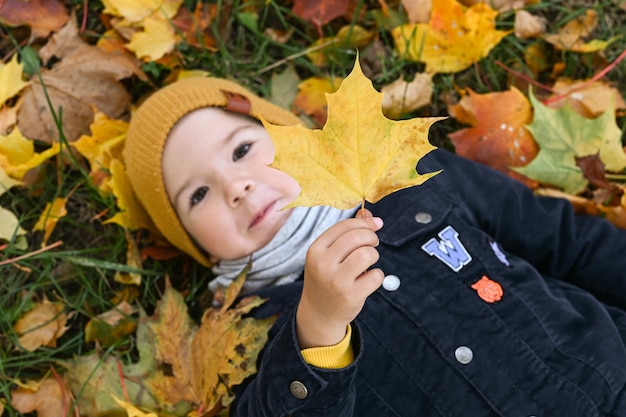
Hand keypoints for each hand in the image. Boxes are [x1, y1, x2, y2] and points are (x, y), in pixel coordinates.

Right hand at [296, 208, 383, 348]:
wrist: (319, 313)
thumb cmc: (327, 278)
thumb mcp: (329, 254)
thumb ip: (347, 233)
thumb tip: (370, 214)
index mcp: (316, 250)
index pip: (344, 226)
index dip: (364, 223)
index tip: (375, 225)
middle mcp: (323, 264)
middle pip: (357, 237)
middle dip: (371, 237)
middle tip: (373, 244)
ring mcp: (336, 281)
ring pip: (367, 254)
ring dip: (374, 255)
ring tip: (369, 262)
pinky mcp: (350, 296)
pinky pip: (376, 276)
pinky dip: (377, 276)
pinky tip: (367, 280)